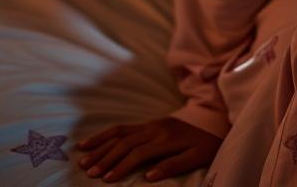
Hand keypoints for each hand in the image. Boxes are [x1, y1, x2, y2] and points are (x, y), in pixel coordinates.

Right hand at [76, 117, 222, 181]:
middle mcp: (154, 129)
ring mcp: (150, 124)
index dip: (121, 166)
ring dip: (101, 144)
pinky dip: (106, 135)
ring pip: (120, 133)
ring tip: (82, 157)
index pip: (138, 153)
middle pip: (125, 142)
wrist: (214, 117)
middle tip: (88, 172)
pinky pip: (123, 128)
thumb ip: (173, 166)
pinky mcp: (148, 123)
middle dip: (105, 157)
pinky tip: (93, 141)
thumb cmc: (206, 141)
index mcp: (166, 139)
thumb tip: (148, 177)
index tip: (106, 180)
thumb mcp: (197, 156)